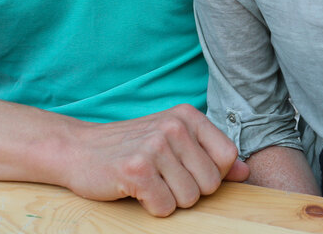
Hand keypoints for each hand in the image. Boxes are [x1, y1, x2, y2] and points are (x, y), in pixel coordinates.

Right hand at [66, 104, 248, 215]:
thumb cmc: (130, 147)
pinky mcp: (136, 170)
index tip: (185, 169)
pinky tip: (135, 190)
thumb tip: (245, 172)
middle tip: (161, 177)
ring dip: (169, 200)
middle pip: (210, 183)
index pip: (227, 156)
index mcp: (187, 115)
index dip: (211, 174)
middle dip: (189, 191)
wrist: (78, 149)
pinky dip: (151, 207)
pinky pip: (165, 207)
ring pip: (189, 198)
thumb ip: (210, 154)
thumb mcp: (173, 141)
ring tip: (149, 182)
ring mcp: (154, 146)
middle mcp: (173, 126)